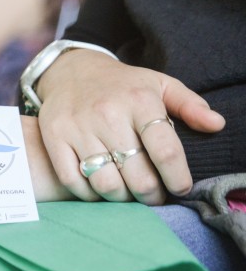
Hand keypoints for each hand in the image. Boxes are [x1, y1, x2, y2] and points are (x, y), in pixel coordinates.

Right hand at [36, 50, 225, 204]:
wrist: (71, 71)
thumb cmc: (122, 85)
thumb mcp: (159, 84)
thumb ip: (190, 104)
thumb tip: (216, 125)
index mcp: (140, 100)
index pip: (166, 152)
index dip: (177, 179)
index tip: (180, 188)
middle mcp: (108, 114)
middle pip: (137, 176)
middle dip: (152, 195)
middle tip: (154, 196)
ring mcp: (77, 126)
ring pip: (106, 183)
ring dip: (122, 198)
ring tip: (128, 194)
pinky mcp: (53, 136)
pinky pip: (73, 180)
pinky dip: (89, 194)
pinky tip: (100, 189)